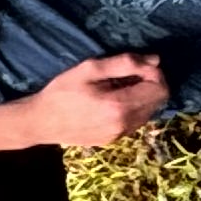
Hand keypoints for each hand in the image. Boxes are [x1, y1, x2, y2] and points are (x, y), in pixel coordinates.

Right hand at [11, 50, 168, 146]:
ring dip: (141, 96)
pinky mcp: (113, 140)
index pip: (160, 89)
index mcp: (119, 106)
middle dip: (150, 84)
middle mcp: (124, 124)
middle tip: (128, 75)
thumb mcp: (90, 69)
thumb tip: (155, 60)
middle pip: (158, 102)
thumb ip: (125, 63)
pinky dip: (132, 108)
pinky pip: (135, 121)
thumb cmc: (62, 92)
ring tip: (119, 88)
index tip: (137, 66)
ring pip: (149, 112)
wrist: (40, 122)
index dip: (154, 74)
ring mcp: (119, 135)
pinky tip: (112, 102)